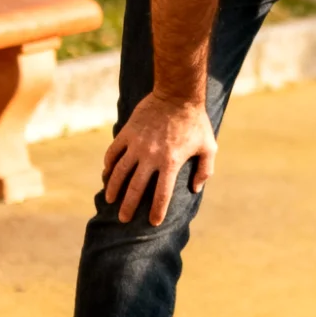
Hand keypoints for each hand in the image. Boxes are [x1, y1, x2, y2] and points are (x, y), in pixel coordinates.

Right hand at [103, 92, 216, 224]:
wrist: (178, 94)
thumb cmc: (196, 122)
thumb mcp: (209, 146)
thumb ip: (204, 170)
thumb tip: (195, 189)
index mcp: (171, 162)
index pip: (162, 194)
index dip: (157, 210)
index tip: (153, 222)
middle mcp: (151, 156)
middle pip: (136, 188)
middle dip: (129, 206)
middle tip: (123, 218)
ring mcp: (137, 144)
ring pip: (119, 172)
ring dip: (113, 188)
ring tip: (110, 199)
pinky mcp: (127, 133)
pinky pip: (113, 152)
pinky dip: (108, 164)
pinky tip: (107, 172)